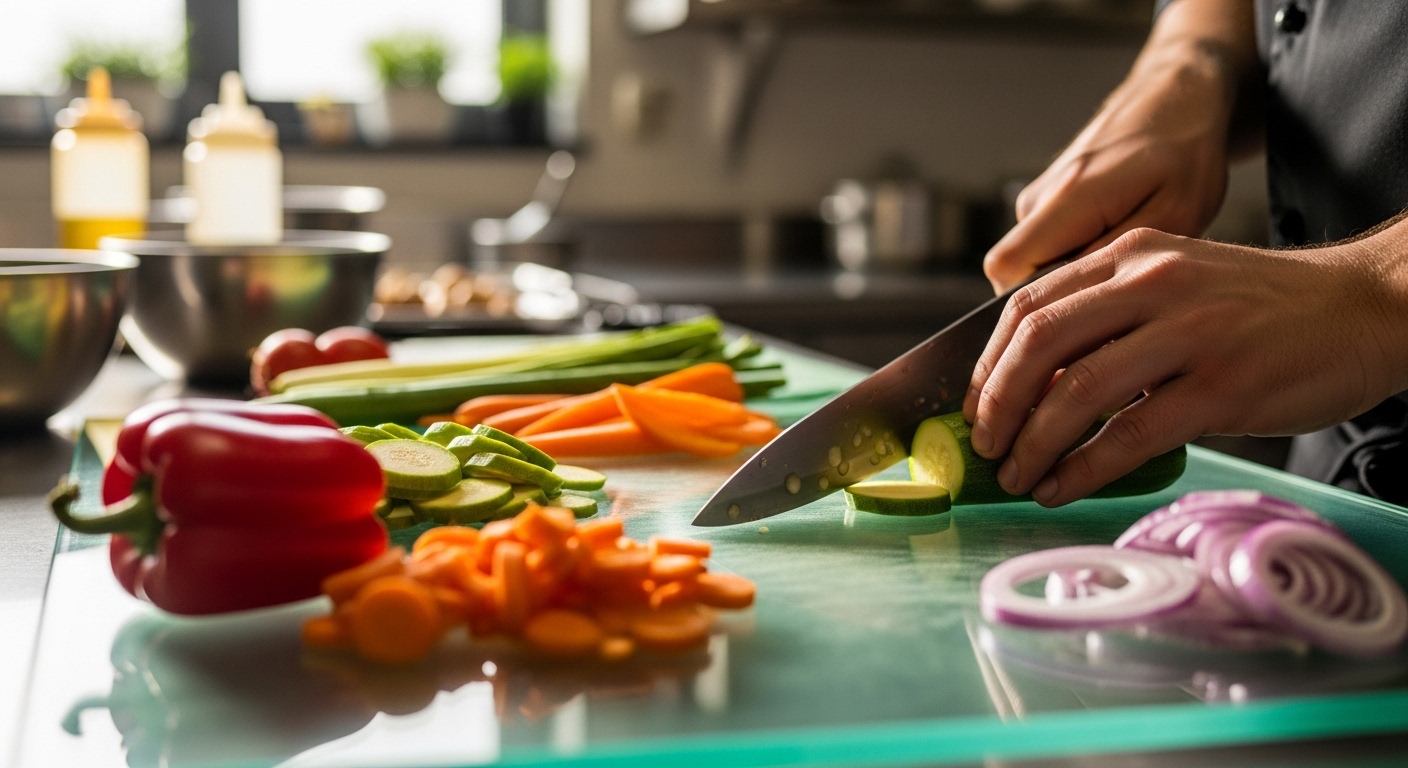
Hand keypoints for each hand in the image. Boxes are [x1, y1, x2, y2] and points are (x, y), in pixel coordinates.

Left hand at [961, 226, 1407, 506]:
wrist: (1364, 308)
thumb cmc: (1262, 308)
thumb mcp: (1177, 280)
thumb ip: (1110, 311)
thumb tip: (1033, 378)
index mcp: (1132, 255)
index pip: (1027, 304)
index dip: (987, 363)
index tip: (973, 405)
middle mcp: (1153, 284)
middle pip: (1039, 343)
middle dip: (997, 404)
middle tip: (985, 446)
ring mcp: (1189, 334)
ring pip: (1077, 392)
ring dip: (1033, 445)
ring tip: (1018, 477)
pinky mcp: (1222, 388)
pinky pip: (1130, 435)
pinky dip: (1083, 468)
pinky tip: (1063, 487)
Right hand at [982, 0, 1258, 292]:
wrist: (1173, 98)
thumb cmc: (1184, 153)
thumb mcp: (1176, 213)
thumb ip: (1117, 257)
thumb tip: (1074, 299)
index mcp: (1069, 198)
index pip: (1006, 269)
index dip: (1030, 305)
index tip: (1072, 320)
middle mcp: (1039, 198)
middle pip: (1013, 276)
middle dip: (1054, 302)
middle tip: (1108, 306)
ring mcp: (1036, 199)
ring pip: (1031, 266)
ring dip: (1068, 281)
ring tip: (1119, 268)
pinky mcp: (1043, 203)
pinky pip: (1044, 250)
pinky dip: (1074, 262)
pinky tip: (1113, 248)